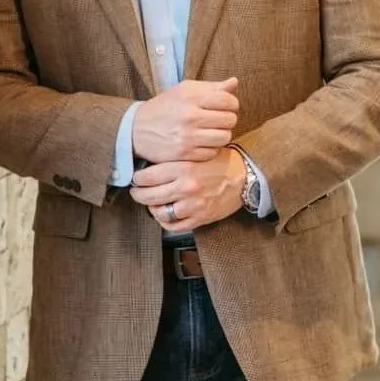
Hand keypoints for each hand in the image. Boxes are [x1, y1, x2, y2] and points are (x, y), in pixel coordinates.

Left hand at [129, 148, 246, 230]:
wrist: (244, 176)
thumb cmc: (220, 163)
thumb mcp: (196, 154)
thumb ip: (174, 160)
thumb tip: (148, 166)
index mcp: (183, 167)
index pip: (148, 176)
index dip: (137, 179)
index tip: (135, 179)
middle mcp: (186, 187)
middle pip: (149, 196)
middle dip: (138, 195)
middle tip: (137, 192)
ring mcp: (193, 205)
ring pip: (160, 213)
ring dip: (152, 209)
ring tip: (152, 204)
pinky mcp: (200, 218)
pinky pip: (175, 226)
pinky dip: (165, 222)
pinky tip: (164, 216)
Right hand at [132, 78, 239, 163]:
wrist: (137, 129)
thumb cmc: (165, 107)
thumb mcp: (184, 91)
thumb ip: (211, 87)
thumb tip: (234, 82)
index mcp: (191, 96)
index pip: (228, 100)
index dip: (232, 104)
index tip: (226, 107)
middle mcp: (190, 116)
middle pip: (230, 119)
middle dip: (228, 120)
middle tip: (219, 121)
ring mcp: (188, 136)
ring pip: (224, 137)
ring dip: (221, 135)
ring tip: (212, 132)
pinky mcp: (185, 153)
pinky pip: (212, 152)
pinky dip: (211, 149)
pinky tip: (203, 143)